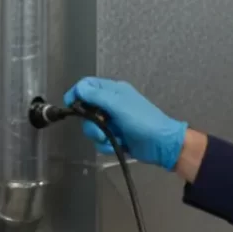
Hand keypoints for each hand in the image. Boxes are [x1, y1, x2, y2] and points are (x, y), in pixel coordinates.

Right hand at [63, 78, 187, 169]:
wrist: (162, 145)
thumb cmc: (143, 121)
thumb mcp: (119, 105)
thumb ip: (98, 96)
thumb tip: (79, 87)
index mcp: (113, 91)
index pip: (87, 86)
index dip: (77, 94)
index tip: (70, 106)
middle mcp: (111, 104)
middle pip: (86, 110)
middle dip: (91, 122)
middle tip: (101, 128)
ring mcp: (113, 122)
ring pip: (92, 128)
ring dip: (100, 136)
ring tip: (114, 138)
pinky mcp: (115, 137)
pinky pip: (101, 141)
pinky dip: (107, 145)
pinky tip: (118, 145)